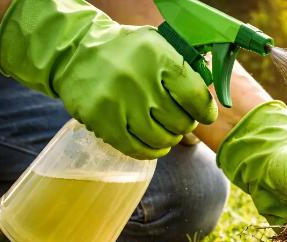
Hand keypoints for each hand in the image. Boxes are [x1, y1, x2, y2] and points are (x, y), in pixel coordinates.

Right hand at [0, 0, 216, 158]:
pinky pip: (136, 149)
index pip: (196, 97)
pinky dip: (150, 151)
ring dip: (168, 139)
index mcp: (158, 57)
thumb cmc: (128, 52)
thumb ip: (186, 68)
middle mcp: (139, 79)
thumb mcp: (158, 46)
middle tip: (176, 119)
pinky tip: (153, 143)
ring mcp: (119, 102)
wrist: (75, 52)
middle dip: (183, 125)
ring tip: (164, 129)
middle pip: (179, 122)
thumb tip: (211, 99)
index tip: (203, 114)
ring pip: (160, 139)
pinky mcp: (102, 121)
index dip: (204, 111)